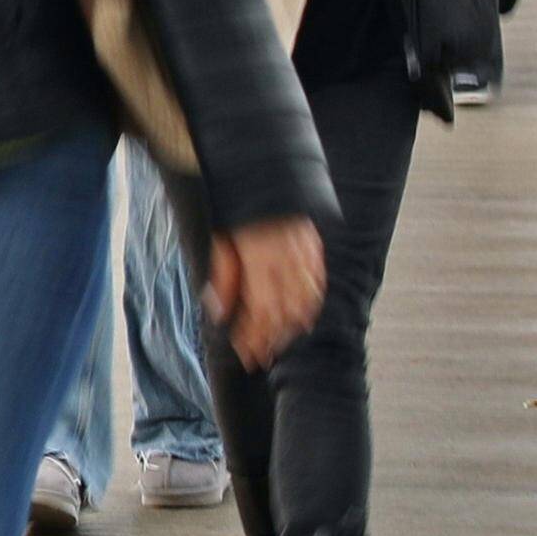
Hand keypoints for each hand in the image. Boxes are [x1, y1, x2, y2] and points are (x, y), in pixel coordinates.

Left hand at [206, 218, 326, 368]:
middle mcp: (285, 264)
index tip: (245, 354)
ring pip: (301, 304)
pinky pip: (316, 287)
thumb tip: (220, 313)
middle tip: (259, 358)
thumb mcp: (223, 242)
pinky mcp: (315, 252)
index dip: (252, 336)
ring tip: (277, 346)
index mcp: (259, 262)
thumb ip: (224, 278)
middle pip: (279, 313)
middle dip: (268, 339)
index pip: (258, 311)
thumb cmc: (241, 213)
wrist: (269, 177)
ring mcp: (304, 258)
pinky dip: (311, 307)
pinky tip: (304, 322)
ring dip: (289, 329)